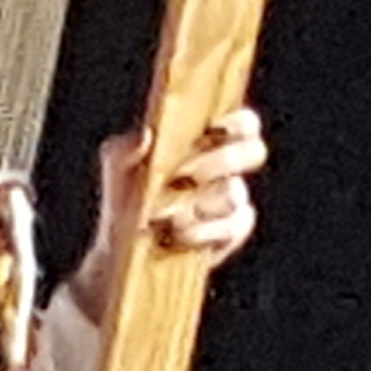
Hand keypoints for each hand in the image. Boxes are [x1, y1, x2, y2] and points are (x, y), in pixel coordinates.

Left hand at [66, 105, 265, 327]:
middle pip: (253, 152)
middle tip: (185, 174)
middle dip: (221, 160)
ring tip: (167, 215)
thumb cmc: (126, 197)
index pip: (244, 123)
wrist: (125, 249)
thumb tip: (145, 136)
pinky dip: (204, 231)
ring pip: (234, 193)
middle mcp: (226, 166)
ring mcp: (233, 200)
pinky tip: (179, 236)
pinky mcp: (233, 231)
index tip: (215, 128)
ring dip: (200, 203)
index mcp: (207, 140)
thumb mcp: (117, 168)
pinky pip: (233, 226)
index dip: (239, 121)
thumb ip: (125, 149)